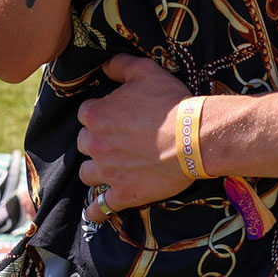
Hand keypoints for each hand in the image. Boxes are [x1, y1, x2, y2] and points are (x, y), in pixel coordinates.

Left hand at [76, 55, 190, 221]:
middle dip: (96, 142)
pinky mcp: (123, 194)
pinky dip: (96, 211)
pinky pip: (100, 208)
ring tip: (108, 170)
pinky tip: (96, 211)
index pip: (85, 114)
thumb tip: (104, 65)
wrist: (193, 137)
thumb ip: (119, 65)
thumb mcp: (144, 71)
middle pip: (84, 144)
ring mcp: (108, 171)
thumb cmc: (170, 102)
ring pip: (87, 174)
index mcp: (96, 114)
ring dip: (95, 171)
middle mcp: (95, 143)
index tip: (114, 117)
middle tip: (116, 141)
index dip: (99, 115)